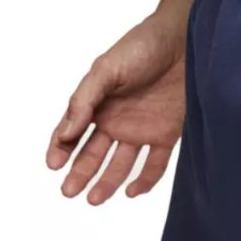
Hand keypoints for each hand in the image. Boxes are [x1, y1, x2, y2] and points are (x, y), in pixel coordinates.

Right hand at [46, 14, 185, 204]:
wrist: (187, 41)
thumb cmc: (143, 46)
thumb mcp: (106, 70)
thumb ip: (85, 100)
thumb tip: (65, 132)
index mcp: (97, 102)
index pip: (72, 131)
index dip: (60, 148)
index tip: (53, 165)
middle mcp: (117, 119)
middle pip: (94, 153)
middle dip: (80, 172)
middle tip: (69, 192)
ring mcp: (142, 128)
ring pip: (121, 163)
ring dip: (106, 181)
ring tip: (94, 199)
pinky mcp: (167, 134)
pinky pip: (155, 164)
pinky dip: (144, 180)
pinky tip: (131, 191)